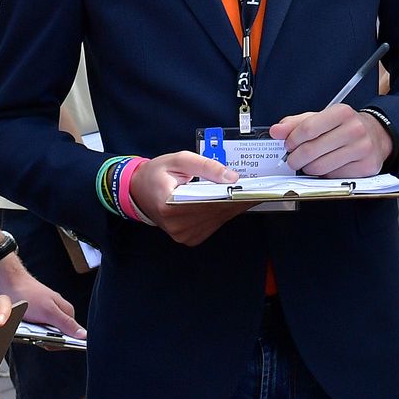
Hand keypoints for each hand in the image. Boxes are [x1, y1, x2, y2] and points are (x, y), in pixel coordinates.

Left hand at [0, 257, 84, 338]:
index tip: (49, 342)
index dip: (61, 342)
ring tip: (27, 326)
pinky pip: (32, 331)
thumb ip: (66, 324)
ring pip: (43, 335)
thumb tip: (83, 335)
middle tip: (35, 331)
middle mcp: (58, 314)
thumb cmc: (28, 293)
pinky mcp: (34, 317)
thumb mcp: (49, 312)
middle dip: (45, 339)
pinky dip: (26, 332)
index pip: (71, 335)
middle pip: (56, 336)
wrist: (7, 283)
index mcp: (67, 312)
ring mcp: (45, 315)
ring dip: (34, 335)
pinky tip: (21, 327)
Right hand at [129, 151, 250, 246]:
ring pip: (218, 219)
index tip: (253, 188)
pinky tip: (235, 200)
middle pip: (217, 212)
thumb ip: (206, 166)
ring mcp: (183, 235)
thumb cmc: (157, 173)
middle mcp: (177, 225)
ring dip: (235, 206)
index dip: (232, 195)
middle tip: (260, 187)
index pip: (208, 201)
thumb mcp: (179, 160)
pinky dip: (225, 212)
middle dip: (239, 199)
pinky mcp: (189, 238)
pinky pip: (214, 224)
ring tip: (250, 191)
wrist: (138, 191)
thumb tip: (232, 177)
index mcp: (169, 205)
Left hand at [272, 103, 392, 177]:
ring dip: (308, 168)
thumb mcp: (322, 118)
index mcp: (342, 112)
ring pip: (320, 167)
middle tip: (293, 159)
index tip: (288, 145)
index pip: (307, 128)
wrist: (378, 135)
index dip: (292, 140)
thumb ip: (296, 123)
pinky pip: (333, 177)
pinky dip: (325, 174)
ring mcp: (362, 149)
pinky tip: (327, 166)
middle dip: (295, 158)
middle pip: (311, 150)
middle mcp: (355, 129)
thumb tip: (276, 131)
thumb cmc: (346, 127)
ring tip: (309, 163)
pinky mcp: (366, 166)